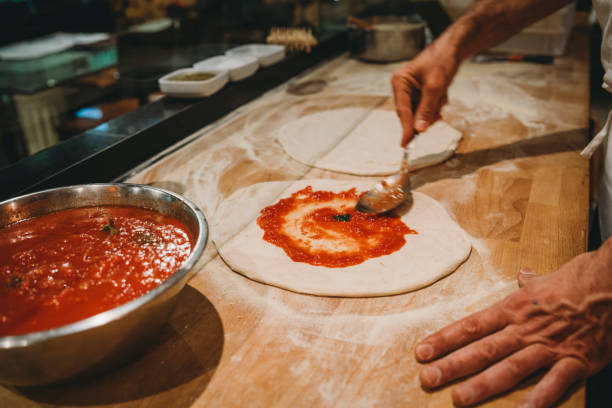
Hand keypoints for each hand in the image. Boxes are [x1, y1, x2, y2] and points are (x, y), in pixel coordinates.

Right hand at [391, 43, 459, 146]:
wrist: (453, 49)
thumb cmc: (442, 61)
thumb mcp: (435, 87)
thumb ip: (426, 109)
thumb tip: (419, 129)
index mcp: (400, 82)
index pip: (402, 110)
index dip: (406, 128)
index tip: (407, 144)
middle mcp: (402, 88)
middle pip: (410, 114)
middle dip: (425, 115)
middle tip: (437, 113)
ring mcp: (411, 91)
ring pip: (420, 113)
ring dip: (433, 109)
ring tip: (442, 95)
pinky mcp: (419, 94)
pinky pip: (426, 109)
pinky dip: (436, 105)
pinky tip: (442, 94)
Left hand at [415, 238, 611, 406]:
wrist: (610, 283)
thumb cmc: (576, 280)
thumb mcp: (545, 279)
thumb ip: (529, 282)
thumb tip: (523, 274)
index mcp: (513, 308)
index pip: (471, 325)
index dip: (444, 339)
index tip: (422, 351)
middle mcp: (524, 328)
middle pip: (482, 349)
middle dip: (453, 365)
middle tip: (427, 379)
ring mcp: (549, 346)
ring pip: (510, 368)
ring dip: (483, 385)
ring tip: (459, 399)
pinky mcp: (576, 361)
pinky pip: (554, 383)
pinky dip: (539, 399)